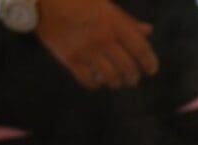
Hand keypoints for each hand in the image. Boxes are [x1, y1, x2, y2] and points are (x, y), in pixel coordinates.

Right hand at [35, 0, 158, 89]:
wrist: (45, 1)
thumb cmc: (79, 0)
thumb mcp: (106, 5)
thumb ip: (127, 21)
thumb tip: (148, 32)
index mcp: (115, 23)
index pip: (141, 49)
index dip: (150, 63)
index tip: (151, 70)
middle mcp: (103, 39)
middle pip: (128, 68)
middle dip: (133, 77)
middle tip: (133, 79)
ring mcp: (86, 51)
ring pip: (110, 78)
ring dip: (116, 82)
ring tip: (116, 81)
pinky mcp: (70, 59)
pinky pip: (89, 81)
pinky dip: (96, 83)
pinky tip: (97, 79)